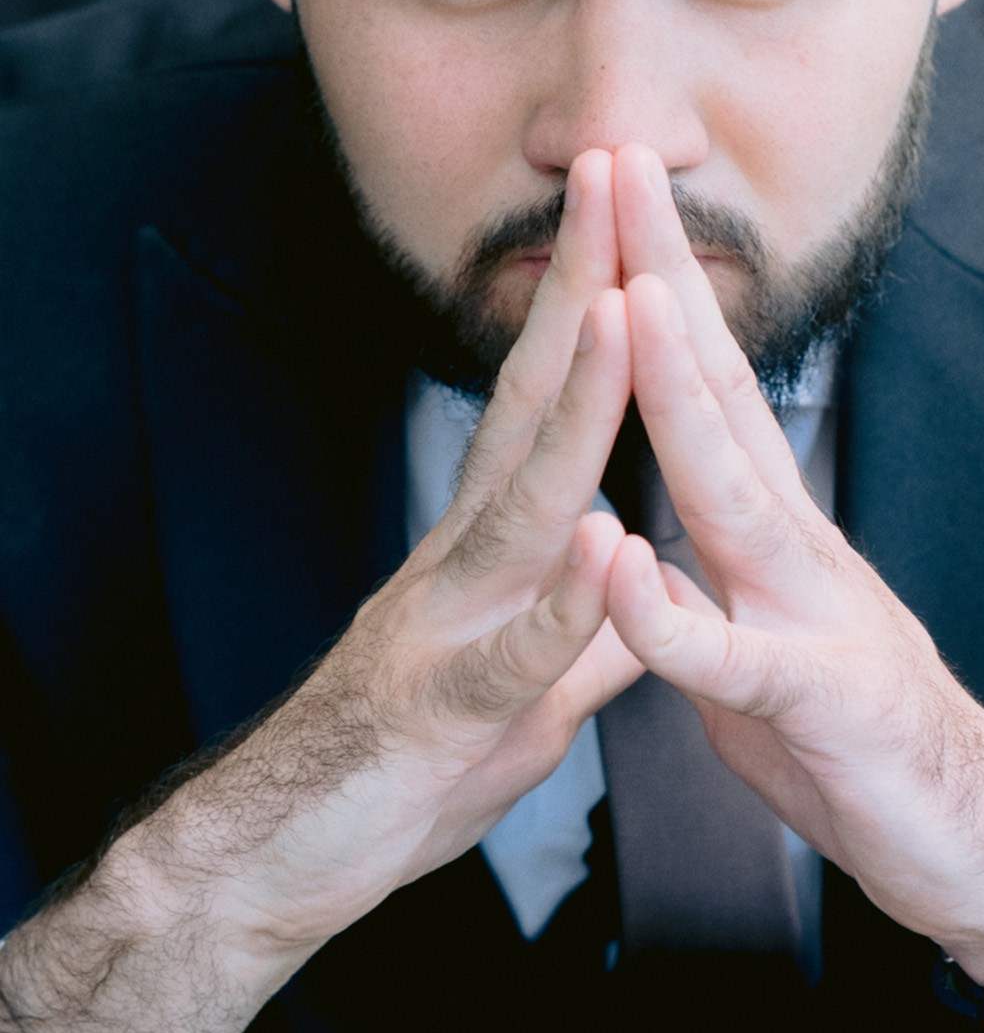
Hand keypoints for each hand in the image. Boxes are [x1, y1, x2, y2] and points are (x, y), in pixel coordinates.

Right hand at [134, 147, 640, 955]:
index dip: (597, 298)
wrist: (290, 855)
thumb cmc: (413, 759)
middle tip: (615, 178)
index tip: (633, 205)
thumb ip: (588, 632)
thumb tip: (643, 585)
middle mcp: (466, 553)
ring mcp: (449, 621)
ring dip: (579, 406)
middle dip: (582, 287)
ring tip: (620, 313)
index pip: (552, 395)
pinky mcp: (445, 709)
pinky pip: (515, 653)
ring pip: (526, 500)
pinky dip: (563, 602)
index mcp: (493, 540)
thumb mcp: (524, 685)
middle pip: (533, 401)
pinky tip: (605, 545)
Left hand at [604, 144, 983, 993]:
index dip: (652, 276)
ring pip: (727, 491)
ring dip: (673, 398)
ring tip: (624, 306)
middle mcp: (787, 538)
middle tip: (620, 161)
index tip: (610, 185)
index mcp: (763, 517)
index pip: (701, 373)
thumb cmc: (851, 727)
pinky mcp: (812, 704)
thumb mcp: (762, 622)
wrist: (968, 835)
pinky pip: (729, 660)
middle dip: (662, 273)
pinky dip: (672, 617)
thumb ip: (713, 559)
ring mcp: (806, 611)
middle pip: (716, 387)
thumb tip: (661, 505)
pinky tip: (621, 565)